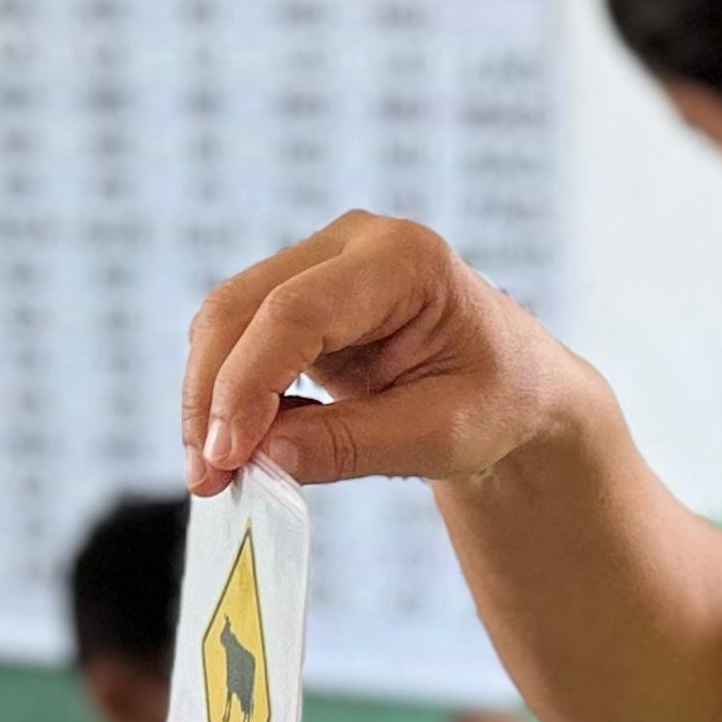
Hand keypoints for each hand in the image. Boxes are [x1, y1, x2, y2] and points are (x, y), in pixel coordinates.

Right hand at [181, 213, 597, 494]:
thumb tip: (260, 458)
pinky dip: (227, 395)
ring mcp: (320, 262)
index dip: (249, 383)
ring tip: (215, 475)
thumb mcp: (440, 435)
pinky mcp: (299, 296)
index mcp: (405, 260)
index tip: (227, 454)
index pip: (297, 312)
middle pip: (243, 306)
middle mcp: (354, 243)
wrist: (517, 388)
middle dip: (212, 395)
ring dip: (208, 399)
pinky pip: (237, 338)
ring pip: (225, 320)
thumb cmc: (498, 401)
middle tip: (205, 477)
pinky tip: (242, 448)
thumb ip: (350, 445)